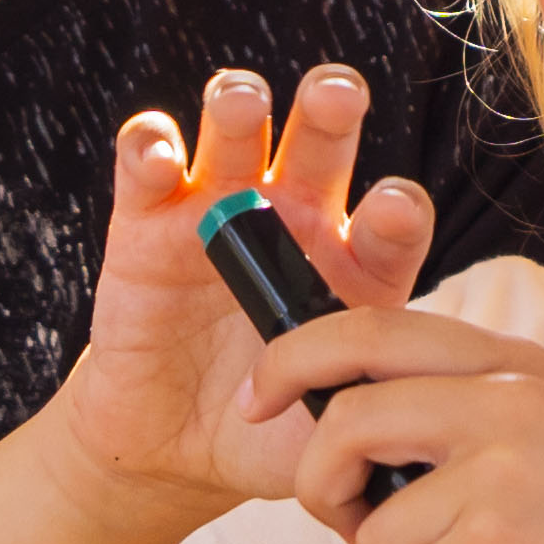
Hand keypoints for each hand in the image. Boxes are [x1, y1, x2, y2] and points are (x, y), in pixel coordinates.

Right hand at [44, 66, 431, 518]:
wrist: (171, 449)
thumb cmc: (263, 436)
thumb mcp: (314, 440)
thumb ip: (349, 426)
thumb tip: (393, 425)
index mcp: (354, 266)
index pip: (390, 220)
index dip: (396, 210)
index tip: (393, 211)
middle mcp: (294, 220)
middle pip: (322, 141)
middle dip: (331, 107)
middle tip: (337, 94)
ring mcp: (219, 211)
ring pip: (236, 129)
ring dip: (238, 104)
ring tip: (240, 104)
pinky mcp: (147, 223)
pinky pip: (147, 164)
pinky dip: (149, 147)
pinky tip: (158, 158)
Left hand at [248, 294, 543, 543]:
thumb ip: (473, 428)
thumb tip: (354, 452)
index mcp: (521, 369)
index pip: (376, 329)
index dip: (298, 355)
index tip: (258, 396)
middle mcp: (510, 401)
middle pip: (343, 417)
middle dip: (318, 485)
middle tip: (345, 528)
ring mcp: (505, 469)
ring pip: (372, 532)